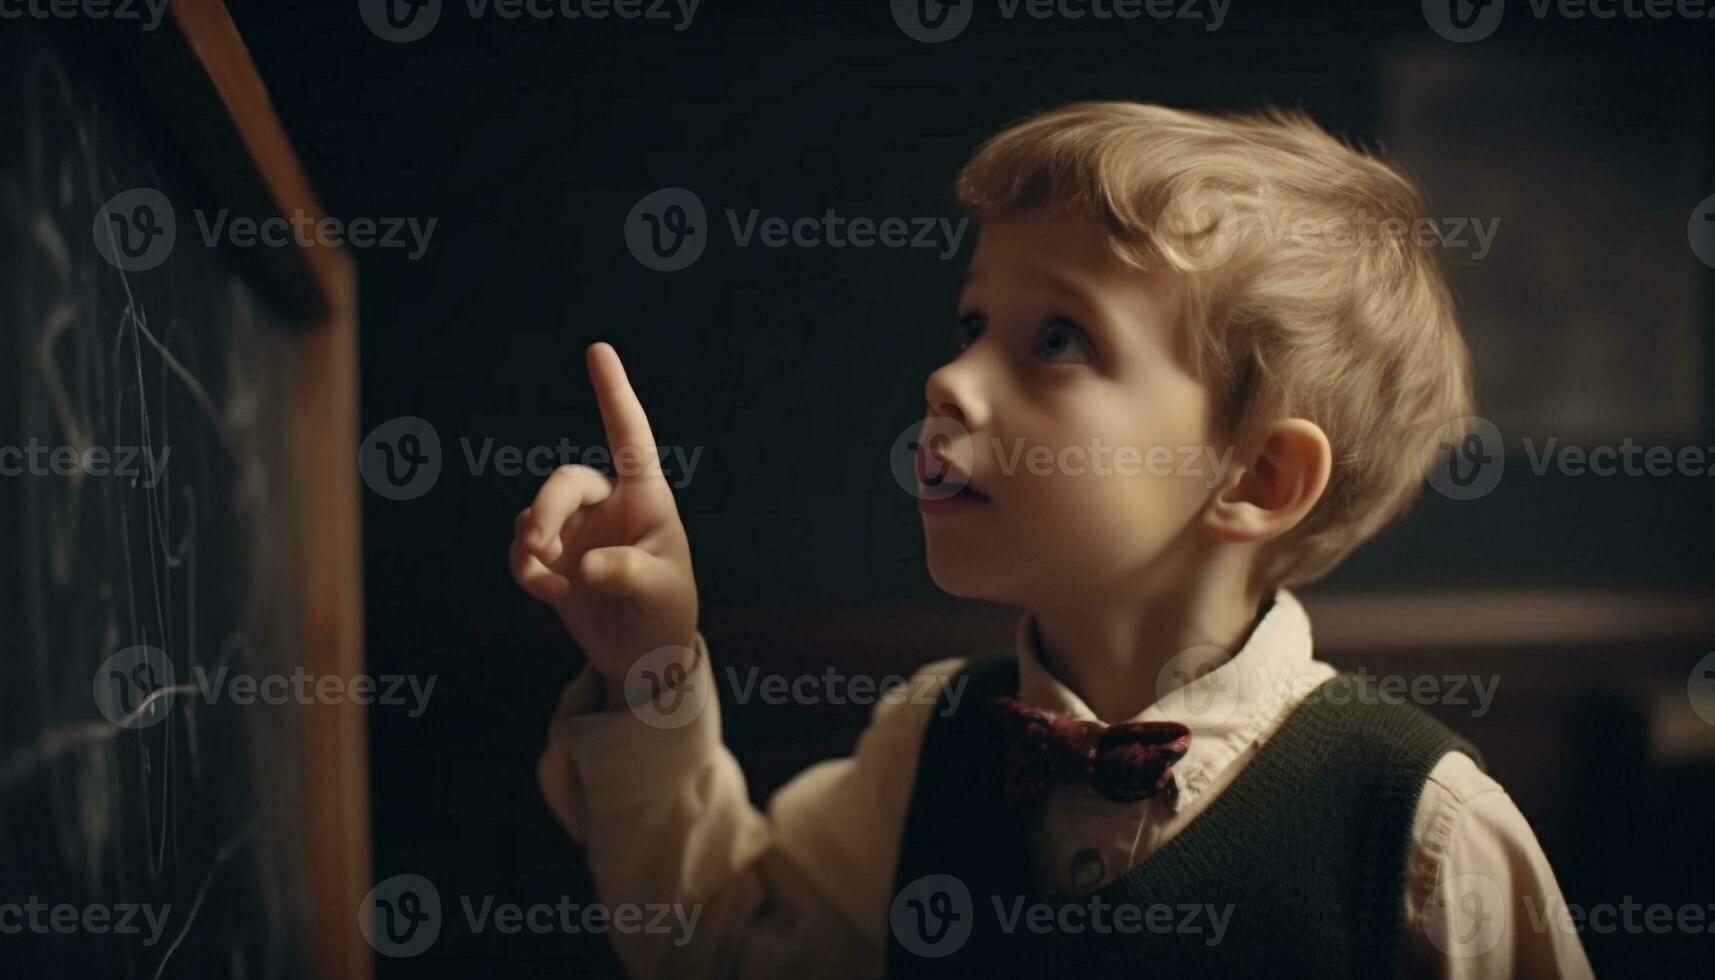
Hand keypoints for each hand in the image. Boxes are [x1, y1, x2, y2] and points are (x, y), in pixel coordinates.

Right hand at [510, 343, 698, 694]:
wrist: (643, 658)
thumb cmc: (666, 613)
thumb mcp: (662, 594)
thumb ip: (630, 574)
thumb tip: (586, 563)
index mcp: (647, 498)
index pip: (629, 438)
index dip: (613, 394)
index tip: (598, 350)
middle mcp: (609, 504)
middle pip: (566, 481)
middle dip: (550, 509)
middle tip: (541, 546)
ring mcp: (577, 529)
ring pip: (537, 513)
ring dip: (533, 540)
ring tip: (547, 578)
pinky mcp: (552, 558)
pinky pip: (522, 547)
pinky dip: (525, 568)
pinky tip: (549, 592)